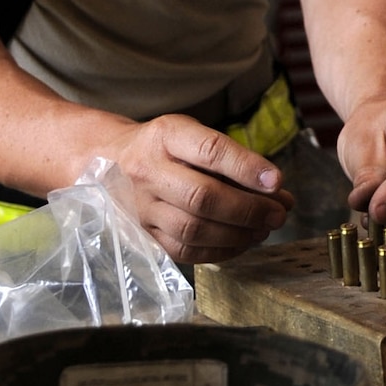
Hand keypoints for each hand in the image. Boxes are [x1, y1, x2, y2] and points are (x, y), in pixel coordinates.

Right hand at [109, 115, 294, 262]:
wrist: (107, 159)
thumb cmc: (164, 148)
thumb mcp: (190, 134)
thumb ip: (231, 158)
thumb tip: (277, 190)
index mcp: (166, 136)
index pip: (209, 150)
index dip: (246, 167)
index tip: (277, 181)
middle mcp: (148, 170)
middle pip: (202, 196)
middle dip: (249, 209)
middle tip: (278, 214)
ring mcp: (141, 206)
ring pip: (194, 228)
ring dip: (238, 234)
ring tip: (264, 229)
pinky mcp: (142, 234)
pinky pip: (185, 250)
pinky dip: (220, 250)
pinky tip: (241, 242)